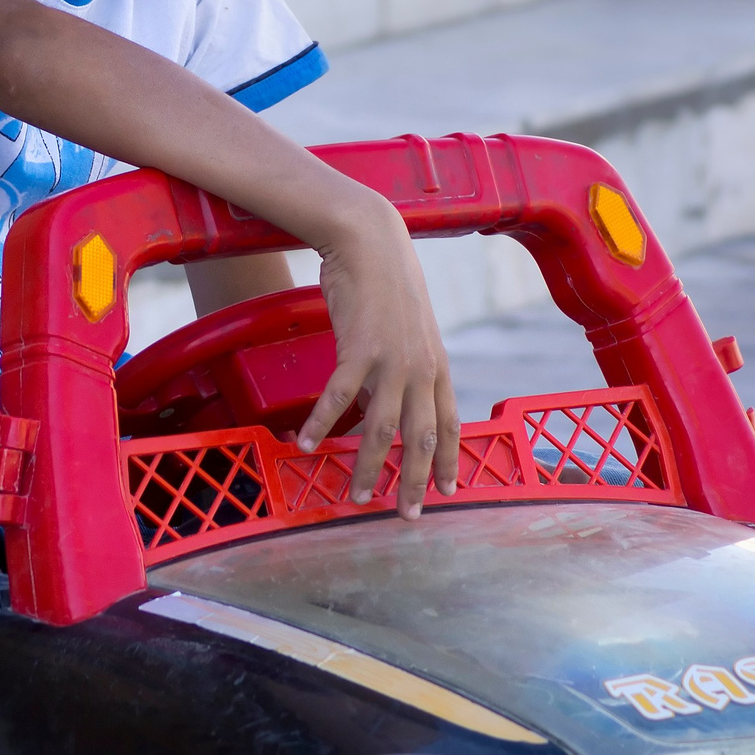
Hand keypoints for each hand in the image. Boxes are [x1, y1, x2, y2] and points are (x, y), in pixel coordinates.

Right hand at [296, 195, 458, 516]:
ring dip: (367, 466)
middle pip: (420, 438)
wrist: (370, 239)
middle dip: (415, 481)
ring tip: (355, 495)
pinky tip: (305, 444)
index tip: (448, 493)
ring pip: (381, 428)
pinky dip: (321, 423)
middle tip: (406, 515)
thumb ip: (406, 366)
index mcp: (437, 365)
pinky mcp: (359, 348)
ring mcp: (391, 360)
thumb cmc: (386, 281)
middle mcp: (421, 368)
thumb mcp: (410, 328)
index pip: (448, 424)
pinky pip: (338, 397)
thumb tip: (389, 400)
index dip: (449, 461)